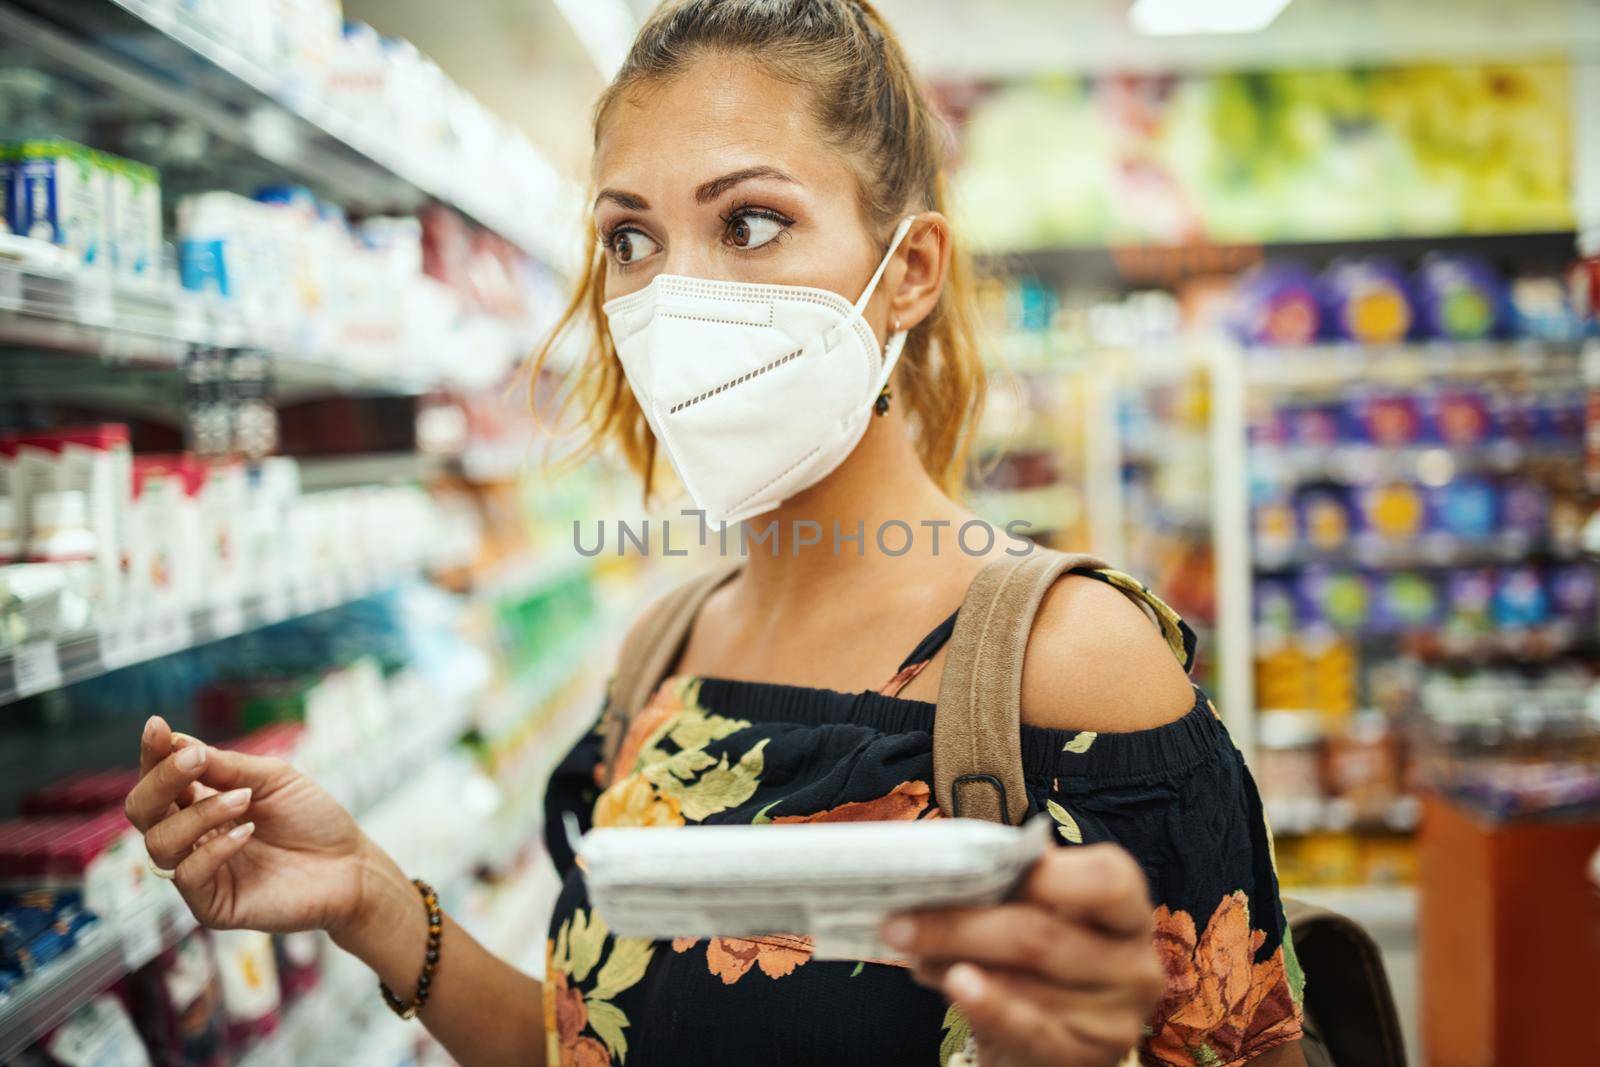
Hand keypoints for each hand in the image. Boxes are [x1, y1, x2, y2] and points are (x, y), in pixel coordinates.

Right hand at [124, 715, 381, 937]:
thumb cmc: (312, 818)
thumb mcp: (273, 779)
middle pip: (142, 811)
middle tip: (195, 759)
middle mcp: (191, 838)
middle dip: (162, 780)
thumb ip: (225, 766)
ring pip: (159, 843)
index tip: (157, 725)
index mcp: (200, 804)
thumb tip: (176, 741)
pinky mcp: (212, 906)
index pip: (159, 780)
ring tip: (243, 798)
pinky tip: (247, 834)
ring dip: (199, 813)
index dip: (153, 753)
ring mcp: (199, 873)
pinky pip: (188, 876)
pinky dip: (214, 849)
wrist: (351, 865)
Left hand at [881, 844, 1163, 1066]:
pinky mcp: (1088, 1058)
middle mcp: (1134, 962)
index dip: (1043, 873)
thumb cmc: (1040, 950)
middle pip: (1043, 936)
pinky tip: (952, 985)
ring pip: (1026, 983)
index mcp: (1126, 907)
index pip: (1105, 881)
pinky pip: (1029, 1030)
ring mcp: (1116, 1017)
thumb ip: (1009, 884)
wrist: (1051, 1033)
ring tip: (910, 950)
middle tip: (897, 919)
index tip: (975, 866)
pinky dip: (985, 1005)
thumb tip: (943, 862)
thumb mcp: (1036, 909)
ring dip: (954, 964)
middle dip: (960, 925)